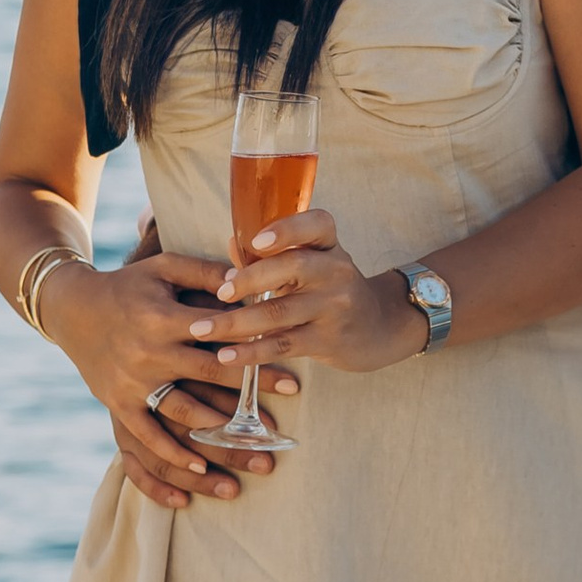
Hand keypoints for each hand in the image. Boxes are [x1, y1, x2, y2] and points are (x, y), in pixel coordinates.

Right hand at [38, 245, 300, 510]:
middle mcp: (147, 353)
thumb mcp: (165, 267)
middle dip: (246, 407)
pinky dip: (170, 457)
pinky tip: (198, 474)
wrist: (73, 308)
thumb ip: (207, 271)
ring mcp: (130, 383)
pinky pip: (144, 438)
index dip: (257, 361)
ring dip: (217, 440)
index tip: (291, 383)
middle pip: (207, 382)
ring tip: (252, 459)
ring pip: (181, 416)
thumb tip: (251, 279)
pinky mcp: (116, 404)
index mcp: (163, 317)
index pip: (220, 342)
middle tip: (278, 430)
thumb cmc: (130, 285)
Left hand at [189, 208, 425, 375]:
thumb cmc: (331, 289)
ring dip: (236, 322)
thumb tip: (230, 242)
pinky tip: (226, 356)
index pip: (317, 225)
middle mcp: (337, 271)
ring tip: (201, 330)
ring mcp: (335, 306)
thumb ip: (272, 255)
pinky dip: (251, 352)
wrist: (380, 328)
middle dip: (250, 280)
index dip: (287, 230)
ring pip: (280, 312)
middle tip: (220, 293)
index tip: (256, 241)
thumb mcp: (312, 263)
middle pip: (293, 267)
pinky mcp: (328, 339)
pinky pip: (284, 344)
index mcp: (330, 245)